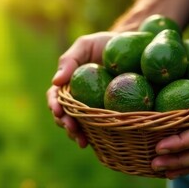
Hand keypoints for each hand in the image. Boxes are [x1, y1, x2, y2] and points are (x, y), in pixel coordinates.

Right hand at [47, 31, 116, 147]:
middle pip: (65, 115)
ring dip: (76, 134)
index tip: (58, 110)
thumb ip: (69, 60)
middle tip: (71, 128)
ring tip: (81, 140)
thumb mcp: (86, 45)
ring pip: (80, 125)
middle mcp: (79, 99)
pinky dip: (96, 137)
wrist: (134, 47)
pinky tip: (96, 143)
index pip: (55, 97)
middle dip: (65, 124)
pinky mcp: (110, 114)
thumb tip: (55, 81)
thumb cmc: (106, 44)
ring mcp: (94, 108)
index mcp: (69, 84)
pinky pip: (101, 128)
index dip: (54, 105)